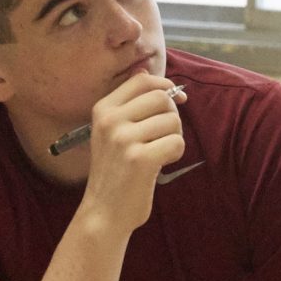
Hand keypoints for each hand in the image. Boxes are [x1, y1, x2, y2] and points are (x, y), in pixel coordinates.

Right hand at [78, 75, 186, 236]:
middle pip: (161, 98)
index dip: (165, 85)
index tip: (176, 100)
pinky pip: (177, 142)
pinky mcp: (140, 159)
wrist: (103, 213)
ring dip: (174, 137)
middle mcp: (110, 121)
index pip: (142, 80)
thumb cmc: (115, 171)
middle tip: (165, 135)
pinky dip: (176, 153)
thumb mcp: (111, 132)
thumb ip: (129, 103)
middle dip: (172, 115)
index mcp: (103, 110)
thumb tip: (146, 68)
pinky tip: (162, 164)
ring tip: (159, 153)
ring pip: (172, 121)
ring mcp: (124, 139)